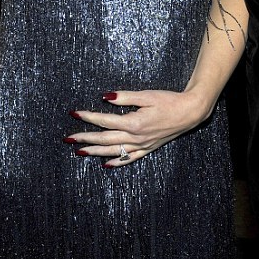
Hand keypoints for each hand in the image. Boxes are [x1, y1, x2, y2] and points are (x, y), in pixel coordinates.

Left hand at [65, 88, 209, 166]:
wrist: (189, 112)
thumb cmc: (169, 101)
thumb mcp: (146, 95)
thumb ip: (125, 97)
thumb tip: (105, 97)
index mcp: (133, 123)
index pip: (104, 121)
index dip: (88, 117)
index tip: (75, 114)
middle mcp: (135, 137)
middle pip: (104, 139)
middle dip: (85, 138)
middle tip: (68, 138)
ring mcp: (142, 145)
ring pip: (113, 151)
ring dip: (95, 151)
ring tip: (79, 152)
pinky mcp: (148, 148)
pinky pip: (129, 159)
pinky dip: (116, 162)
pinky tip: (106, 164)